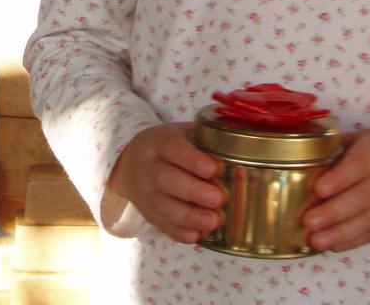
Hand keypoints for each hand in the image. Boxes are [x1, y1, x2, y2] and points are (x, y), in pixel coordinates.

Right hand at [106, 123, 226, 243]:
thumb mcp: (181, 134)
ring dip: (190, 217)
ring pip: (163, 207)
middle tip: (219, 199)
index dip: (193, 160)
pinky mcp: (148, 214)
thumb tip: (238, 151)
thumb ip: (204, 140)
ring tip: (214, 221)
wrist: (131, 163)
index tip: (215, 169)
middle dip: (195, 192)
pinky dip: (180, 233)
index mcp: (160, 142)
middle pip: (166, 180)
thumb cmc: (169, 146)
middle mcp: (149, 168)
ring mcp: (146, 194)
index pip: (174, 148)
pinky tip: (198, 236)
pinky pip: (161, 225)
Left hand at [302, 121, 369, 251]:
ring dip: (340, 233)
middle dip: (333, 212)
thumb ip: (339, 146)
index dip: (339, 178)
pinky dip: (353, 242)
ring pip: (368, 221)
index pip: (359, 165)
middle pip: (362, 198)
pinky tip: (333, 246)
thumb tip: (305, 156)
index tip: (318, 188)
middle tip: (308, 222)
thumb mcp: (366, 136)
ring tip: (315, 241)